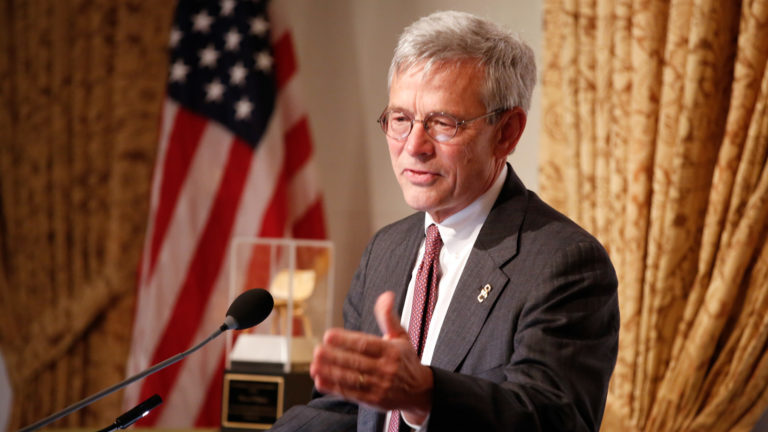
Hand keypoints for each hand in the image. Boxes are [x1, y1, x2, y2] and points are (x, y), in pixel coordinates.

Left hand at [309, 291, 432, 423]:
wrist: (420, 391)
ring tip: (314, 365)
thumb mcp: (401, 336)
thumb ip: (388, 317)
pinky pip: (351, 394)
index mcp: (392, 351)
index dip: (346, 340)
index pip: (366, 344)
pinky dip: (334, 388)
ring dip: (331, 372)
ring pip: (351, 379)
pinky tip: (320, 381)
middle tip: (317, 350)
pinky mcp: (373, 400)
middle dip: (334, 356)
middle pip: (356, 362)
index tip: (329, 335)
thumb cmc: (406, 360)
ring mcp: (379, 386)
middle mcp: (386, 369)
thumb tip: (386, 295)